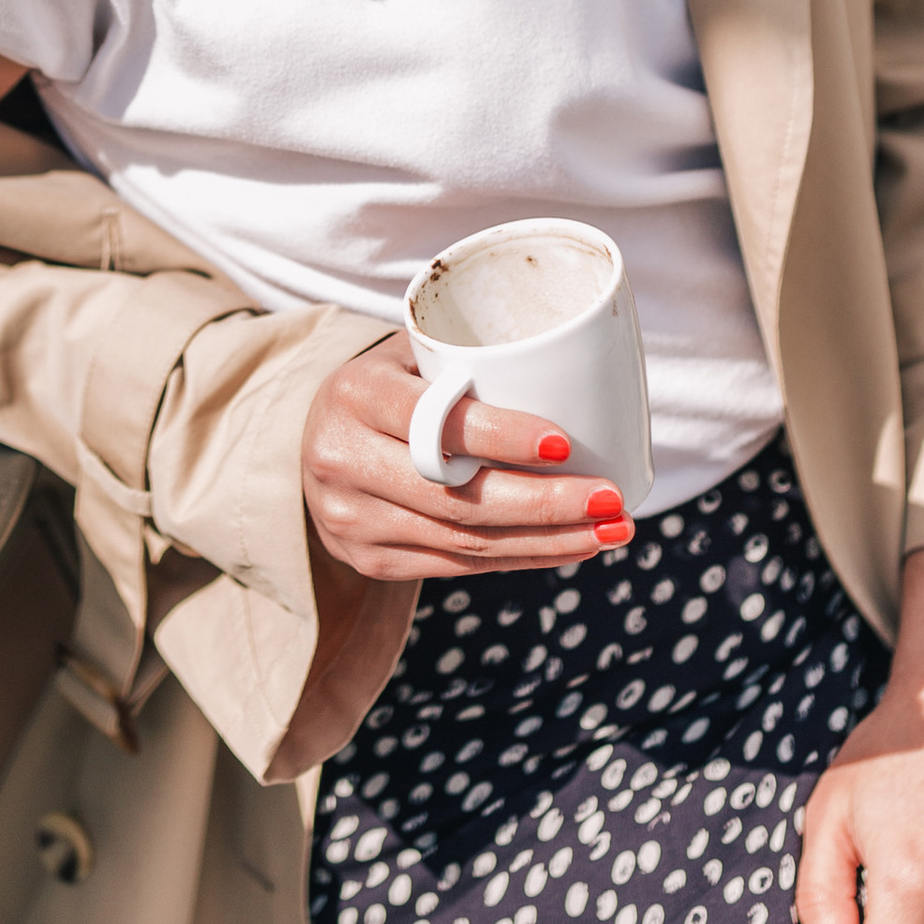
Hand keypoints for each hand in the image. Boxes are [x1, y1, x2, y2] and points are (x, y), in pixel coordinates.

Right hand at [301, 335, 634, 583]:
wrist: (312, 443)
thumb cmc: (387, 387)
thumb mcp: (409, 356)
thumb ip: (466, 360)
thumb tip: (573, 365)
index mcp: (356, 394)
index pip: (435, 421)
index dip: (501, 436)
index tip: (565, 441)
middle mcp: (344, 460)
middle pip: (458, 498)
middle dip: (546, 504)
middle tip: (611, 497)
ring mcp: (353, 520)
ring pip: (467, 542)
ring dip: (549, 540)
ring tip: (609, 527)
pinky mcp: (369, 560)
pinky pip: (458, 567)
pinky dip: (522, 558)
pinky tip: (569, 546)